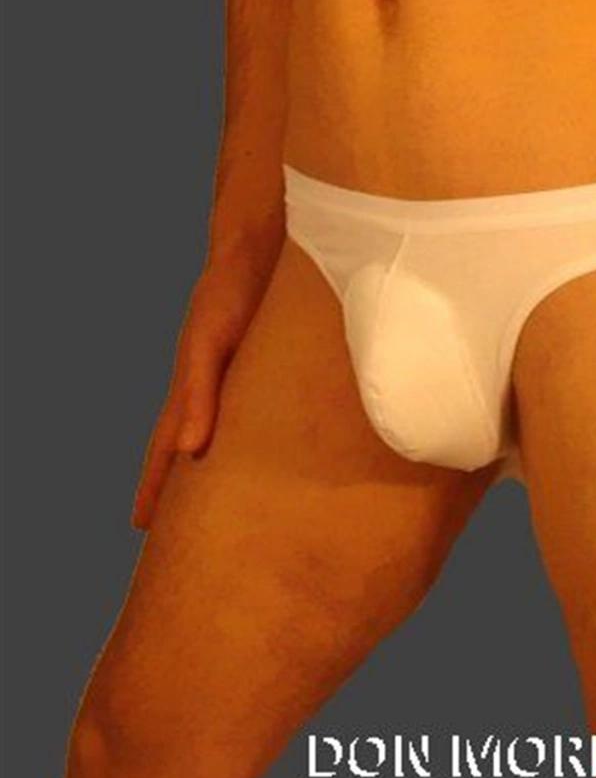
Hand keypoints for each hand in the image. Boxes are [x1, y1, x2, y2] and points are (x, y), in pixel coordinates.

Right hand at [130, 243, 277, 529]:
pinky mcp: (268, 367)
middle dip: (183, 485)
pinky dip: (253, 433)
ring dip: (220, 463)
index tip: (141, 524)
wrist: (261, 250)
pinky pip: (255, 410)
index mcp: (194, 390)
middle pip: (190, 446)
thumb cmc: (228, 296)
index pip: (167, 450)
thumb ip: (199, 394)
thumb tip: (189, 450)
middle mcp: (214, 388)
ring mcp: (238, 377)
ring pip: (225, 431)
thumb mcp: (209, 347)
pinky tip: (273, 446)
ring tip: (225, 497)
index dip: (155, 486)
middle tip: (179, 527)